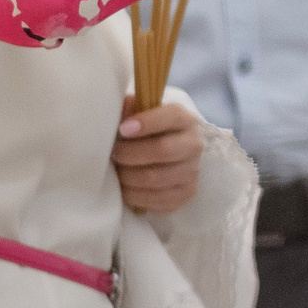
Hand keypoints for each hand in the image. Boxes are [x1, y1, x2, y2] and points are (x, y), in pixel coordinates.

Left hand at [115, 96, 202, 212]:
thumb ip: (129, 108)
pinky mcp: (186, 193)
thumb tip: (118, 107)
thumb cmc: (146, 132)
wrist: (163, 155)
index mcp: (184, 120)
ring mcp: (192, 171)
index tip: (122, 129)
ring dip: (129, 177)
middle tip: (113, 154)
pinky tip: (125, 189)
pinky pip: (158, 200)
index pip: (171, 117)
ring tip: (116, 173)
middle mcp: (193, 145)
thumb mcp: (139, 114)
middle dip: (131, 154)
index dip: (147, 123)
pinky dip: (136, 196)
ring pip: (156, 178)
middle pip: (163, 150)